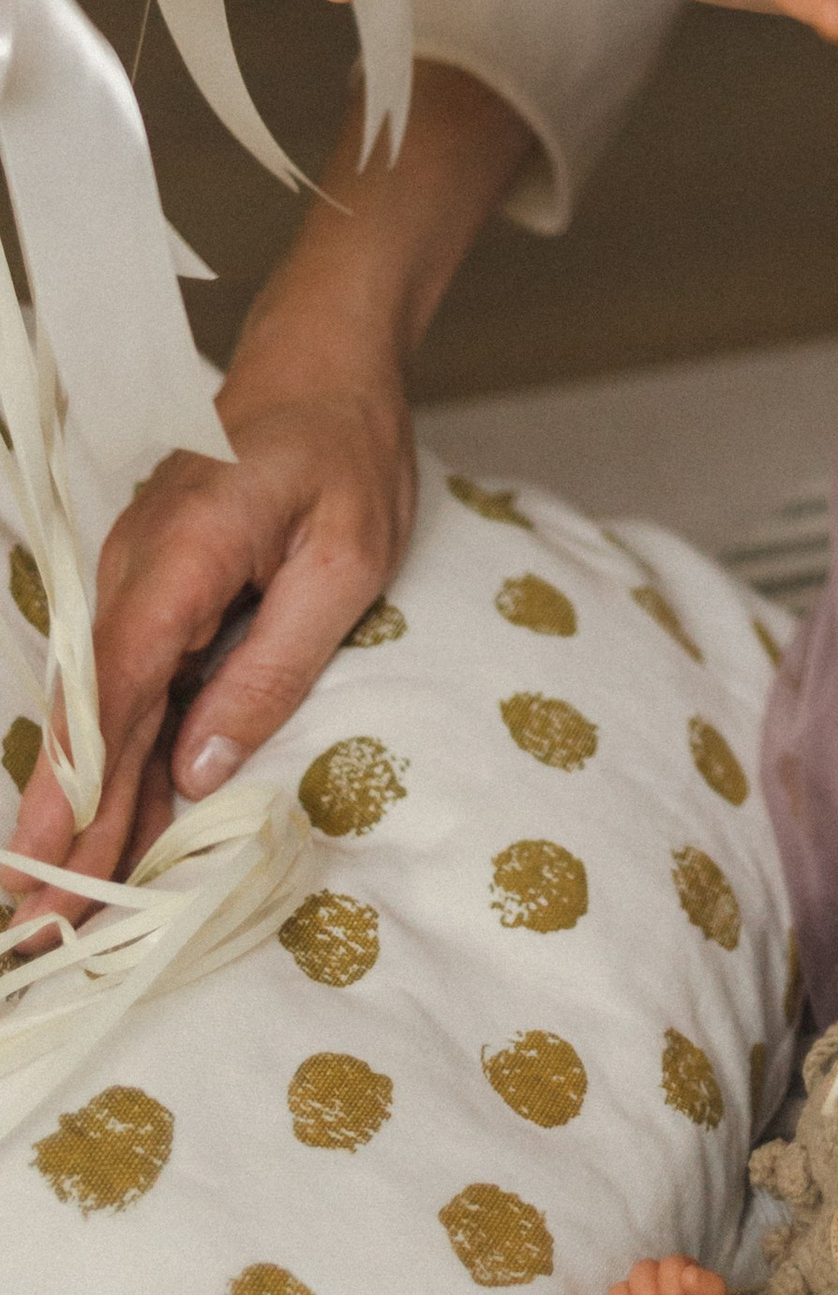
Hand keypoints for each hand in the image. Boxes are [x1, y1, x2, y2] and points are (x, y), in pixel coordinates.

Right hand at [4, 65, 522, 906]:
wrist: (325, 365)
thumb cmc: (349, 453)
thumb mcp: (345, 561)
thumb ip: (274, 664)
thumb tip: (199, 771)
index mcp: (184, 556)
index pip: (117, 694)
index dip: (80, 794)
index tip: (49, 875)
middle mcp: (134, 570)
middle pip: (90, 717)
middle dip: (59, 828)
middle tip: (30, 930)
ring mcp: (132, 580)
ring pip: (99, 709)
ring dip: (77, 806)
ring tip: (54, 906)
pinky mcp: (149, 592)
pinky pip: (123, 686)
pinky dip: (109, 757)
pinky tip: (108, 828)